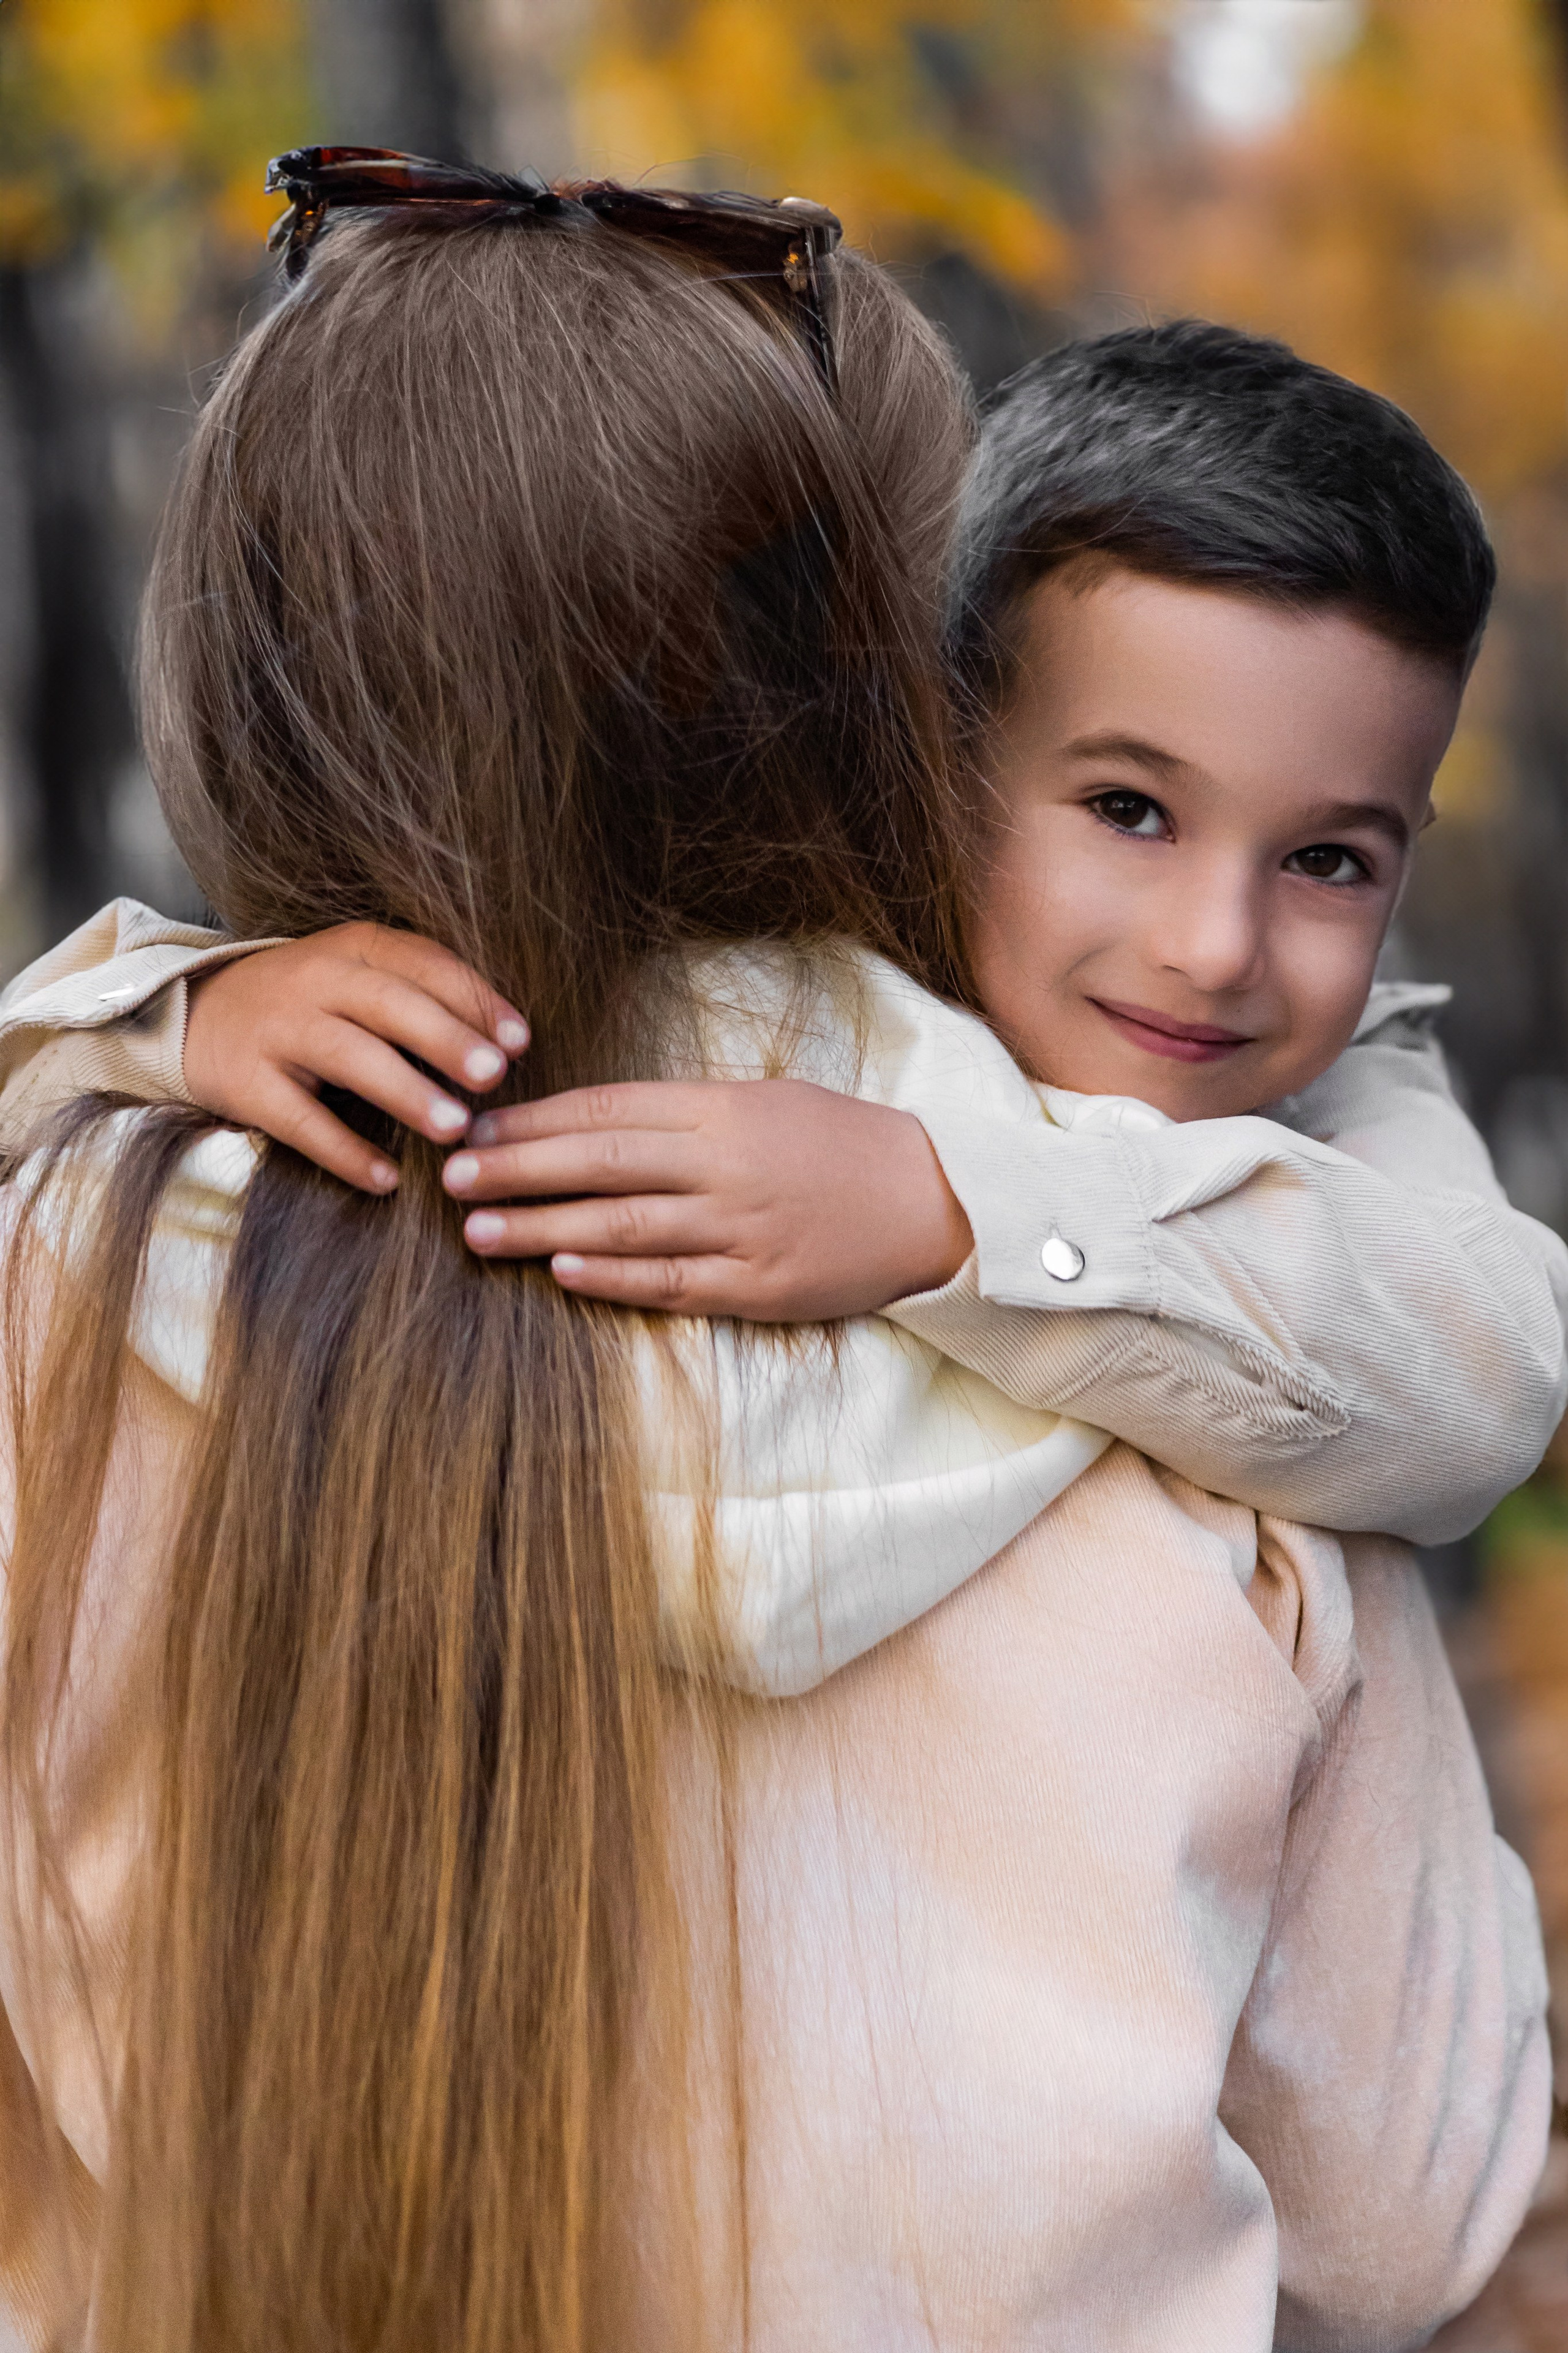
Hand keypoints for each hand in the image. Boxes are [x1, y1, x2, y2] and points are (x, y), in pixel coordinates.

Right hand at [183, 924, 528, 1191]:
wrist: (194, 1015)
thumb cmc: (307, 1003)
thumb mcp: (357, 978)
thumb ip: (422, 997)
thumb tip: (508, 1044)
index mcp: (354, 949)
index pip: (423, 964)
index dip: (473, 1001)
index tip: (520, 1041)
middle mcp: (315, 980)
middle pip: (388, 1004)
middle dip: (444, 1038)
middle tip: (493, 1076)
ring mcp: (278, 1030)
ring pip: (348, 1056)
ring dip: (404, 1092)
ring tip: (453, 1128)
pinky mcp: (246, 1082)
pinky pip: (300, 1121)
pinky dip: (344, 1152)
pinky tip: (386, 1180)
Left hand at [441, 1078, 973, 1318]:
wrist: (938, 1202)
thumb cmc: (843, 1145)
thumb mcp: (768, 1101)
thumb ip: (687, 1112)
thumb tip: (596, 1122)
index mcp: (724, 1109)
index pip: (608, 1108)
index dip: (535, 1117)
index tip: (474, 1123)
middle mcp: (725, 1164)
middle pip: (601, 1162)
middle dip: (517, 1166)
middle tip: (450, 1174)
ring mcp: (742, 1228)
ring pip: (624, 1225)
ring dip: (543, 1226)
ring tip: (479, 1229)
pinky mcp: (759, 1286)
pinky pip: (673, 1281)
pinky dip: (613, 1276)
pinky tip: (561, 1270)